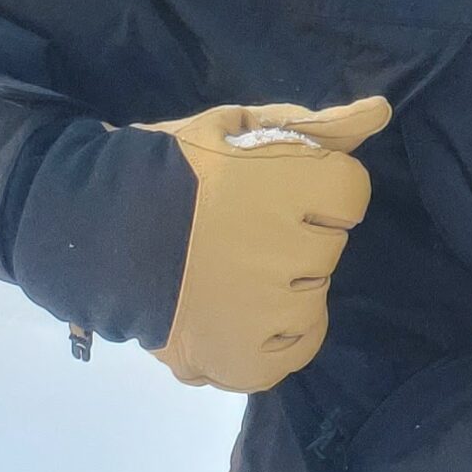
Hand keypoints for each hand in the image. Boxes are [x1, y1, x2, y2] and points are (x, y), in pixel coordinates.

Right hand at [134, 97, 392, 391]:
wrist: (93, 230)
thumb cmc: (170, 169)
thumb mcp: (236, 130)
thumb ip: (313, 127)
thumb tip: (378, 113)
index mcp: (289, 186)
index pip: (349, 191)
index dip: (312, 186)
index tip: (270, 187)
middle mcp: (286, 250)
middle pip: (329, 244)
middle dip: (294, 233)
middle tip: (238, 227)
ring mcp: (266, 311)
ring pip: (313, 295)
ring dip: (283, 283)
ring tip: (230, 269)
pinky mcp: (244, 358)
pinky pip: (296, 348)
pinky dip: (277, 334)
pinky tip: (243, 311)